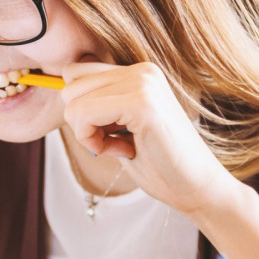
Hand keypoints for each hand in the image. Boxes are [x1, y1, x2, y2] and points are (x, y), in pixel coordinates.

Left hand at [59, 59, 240, 214]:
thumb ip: (99, 105)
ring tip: (121, 146)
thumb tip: (61, 90)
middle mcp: (142, 70)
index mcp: (139, 72)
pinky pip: (84, 114)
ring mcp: (144, 83)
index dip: (81, 109)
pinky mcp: (142, 103)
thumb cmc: (159, 163)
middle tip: (114, 142)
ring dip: (87, 133)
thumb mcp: (122, 126)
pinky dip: (92, 141)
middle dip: (81, 121)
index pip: (76, 73)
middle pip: (70, 85)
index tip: (108, 133)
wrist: (197, 188)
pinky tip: (123, 151)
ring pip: (73, 101)